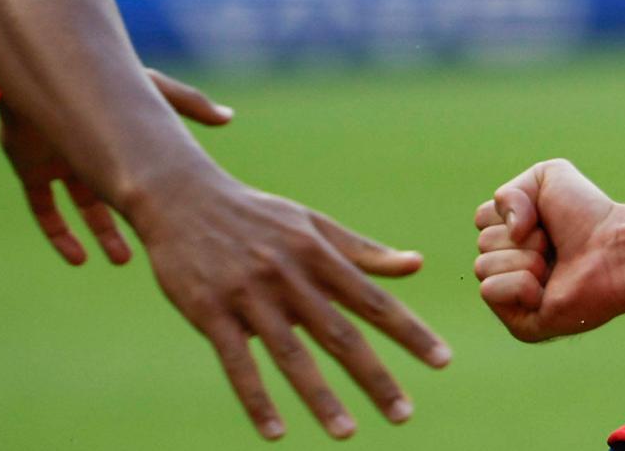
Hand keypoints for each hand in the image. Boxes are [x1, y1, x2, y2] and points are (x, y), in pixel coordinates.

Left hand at [0, 70, 232, 265]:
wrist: (43, 70)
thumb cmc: (100, 81)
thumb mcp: (153, 92)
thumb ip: (189, 103)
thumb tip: (229, 117)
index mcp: (114, 136)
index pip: (136, 175)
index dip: (152, 198)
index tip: (174, 221)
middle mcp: (87, 152)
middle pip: (110, 197)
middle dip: (129, 223)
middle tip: (152, 249)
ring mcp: (58, 161)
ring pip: (79, 208)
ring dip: (99, 234)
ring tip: (122, 259)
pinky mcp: (30, 169)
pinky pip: (43, 210)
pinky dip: (59, 235)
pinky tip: (78, 258)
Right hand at [131, 169, 451, 440]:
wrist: (182, 196)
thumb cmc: (257, 216)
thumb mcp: (312, 225)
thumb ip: (363, 251)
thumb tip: (417, 264)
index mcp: (317, 253)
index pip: (373, 299)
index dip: (409, 332)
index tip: (442, 361)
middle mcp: (288, 274)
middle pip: (338, 333)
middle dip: (374, 376)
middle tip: (404, 415)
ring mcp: (248, 294)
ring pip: (291, 354)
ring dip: (320, 397)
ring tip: (348, 433)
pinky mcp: (210, 311)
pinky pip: (237, 363)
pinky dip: (257, 400)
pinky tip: (276, 433)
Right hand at [473, 158, 624, 341]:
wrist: (615, 246)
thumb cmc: (587, 214)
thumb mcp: (546, 176)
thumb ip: (510, 191)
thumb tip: (507, 232)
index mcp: (512, 238)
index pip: (481, 218)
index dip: (513, 210)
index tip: (543, 217)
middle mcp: (510, 267)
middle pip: (482, 242)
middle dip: (521, 237)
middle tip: (553, 244)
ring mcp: (514, 298)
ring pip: (482, 266)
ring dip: (523, 259)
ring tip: (553, 266)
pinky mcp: (520, 324)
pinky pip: (490, 292)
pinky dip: (520, 283)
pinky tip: (547, 289)